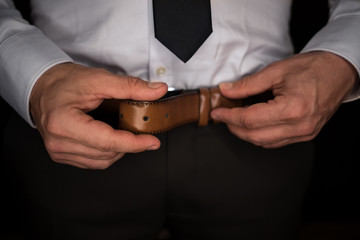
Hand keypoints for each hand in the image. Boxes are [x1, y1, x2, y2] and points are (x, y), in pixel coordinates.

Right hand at [30, 63, 167, 168]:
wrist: (43, 86)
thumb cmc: (65, 82)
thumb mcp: (98, 79)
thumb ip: (130, 86)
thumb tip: (157, 90)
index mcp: (64, 123)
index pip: (108, 142)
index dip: (134, 143)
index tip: (152, 141)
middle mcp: (59, 143)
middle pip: (107, 154)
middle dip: (129, 145)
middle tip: (142, 132)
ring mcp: (58, 151)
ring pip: (101, 162)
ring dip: (119, 150)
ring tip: (124, 133)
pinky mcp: (61, 155)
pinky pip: (92, 162)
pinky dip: (107, 153)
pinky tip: (111, 139)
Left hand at [211, 52, 357, 147]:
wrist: (339, 71)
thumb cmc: (313, 68)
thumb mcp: (276, 71)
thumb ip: (248, 84)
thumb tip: (227, 90)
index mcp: (292, 109)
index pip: (250, 119)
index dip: (229, 116)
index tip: (217, 112)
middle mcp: (299, 126)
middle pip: (254, 136)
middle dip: (234, 127)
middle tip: (223, 116)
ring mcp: (304, 133)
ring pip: (264, 142)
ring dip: (246, 133)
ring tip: (236, 120)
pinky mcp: (306, 135)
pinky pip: (276, 142)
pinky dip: (260, 135)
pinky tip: (253, 125)